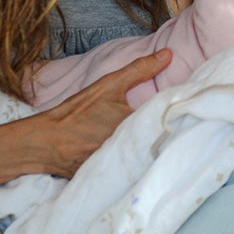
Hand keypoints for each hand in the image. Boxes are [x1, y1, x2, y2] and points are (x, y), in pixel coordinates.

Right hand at [30, 49, 170, 176]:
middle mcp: (131, 147)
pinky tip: (140, 162)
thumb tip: (168, 54)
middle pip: (160, 142)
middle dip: (168, 137)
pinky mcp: (112, 179)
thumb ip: (140, 70)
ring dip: (154, 153)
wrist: (45, 141)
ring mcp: (121, 165)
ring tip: (161, 147)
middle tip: (180, 131)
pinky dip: (136, 168)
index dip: (179, 119)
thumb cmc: (76, 112)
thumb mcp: (108, 86)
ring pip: (148, 159)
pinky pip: (132, 173)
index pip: (168, 121)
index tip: (188, 114)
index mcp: (135, 123)